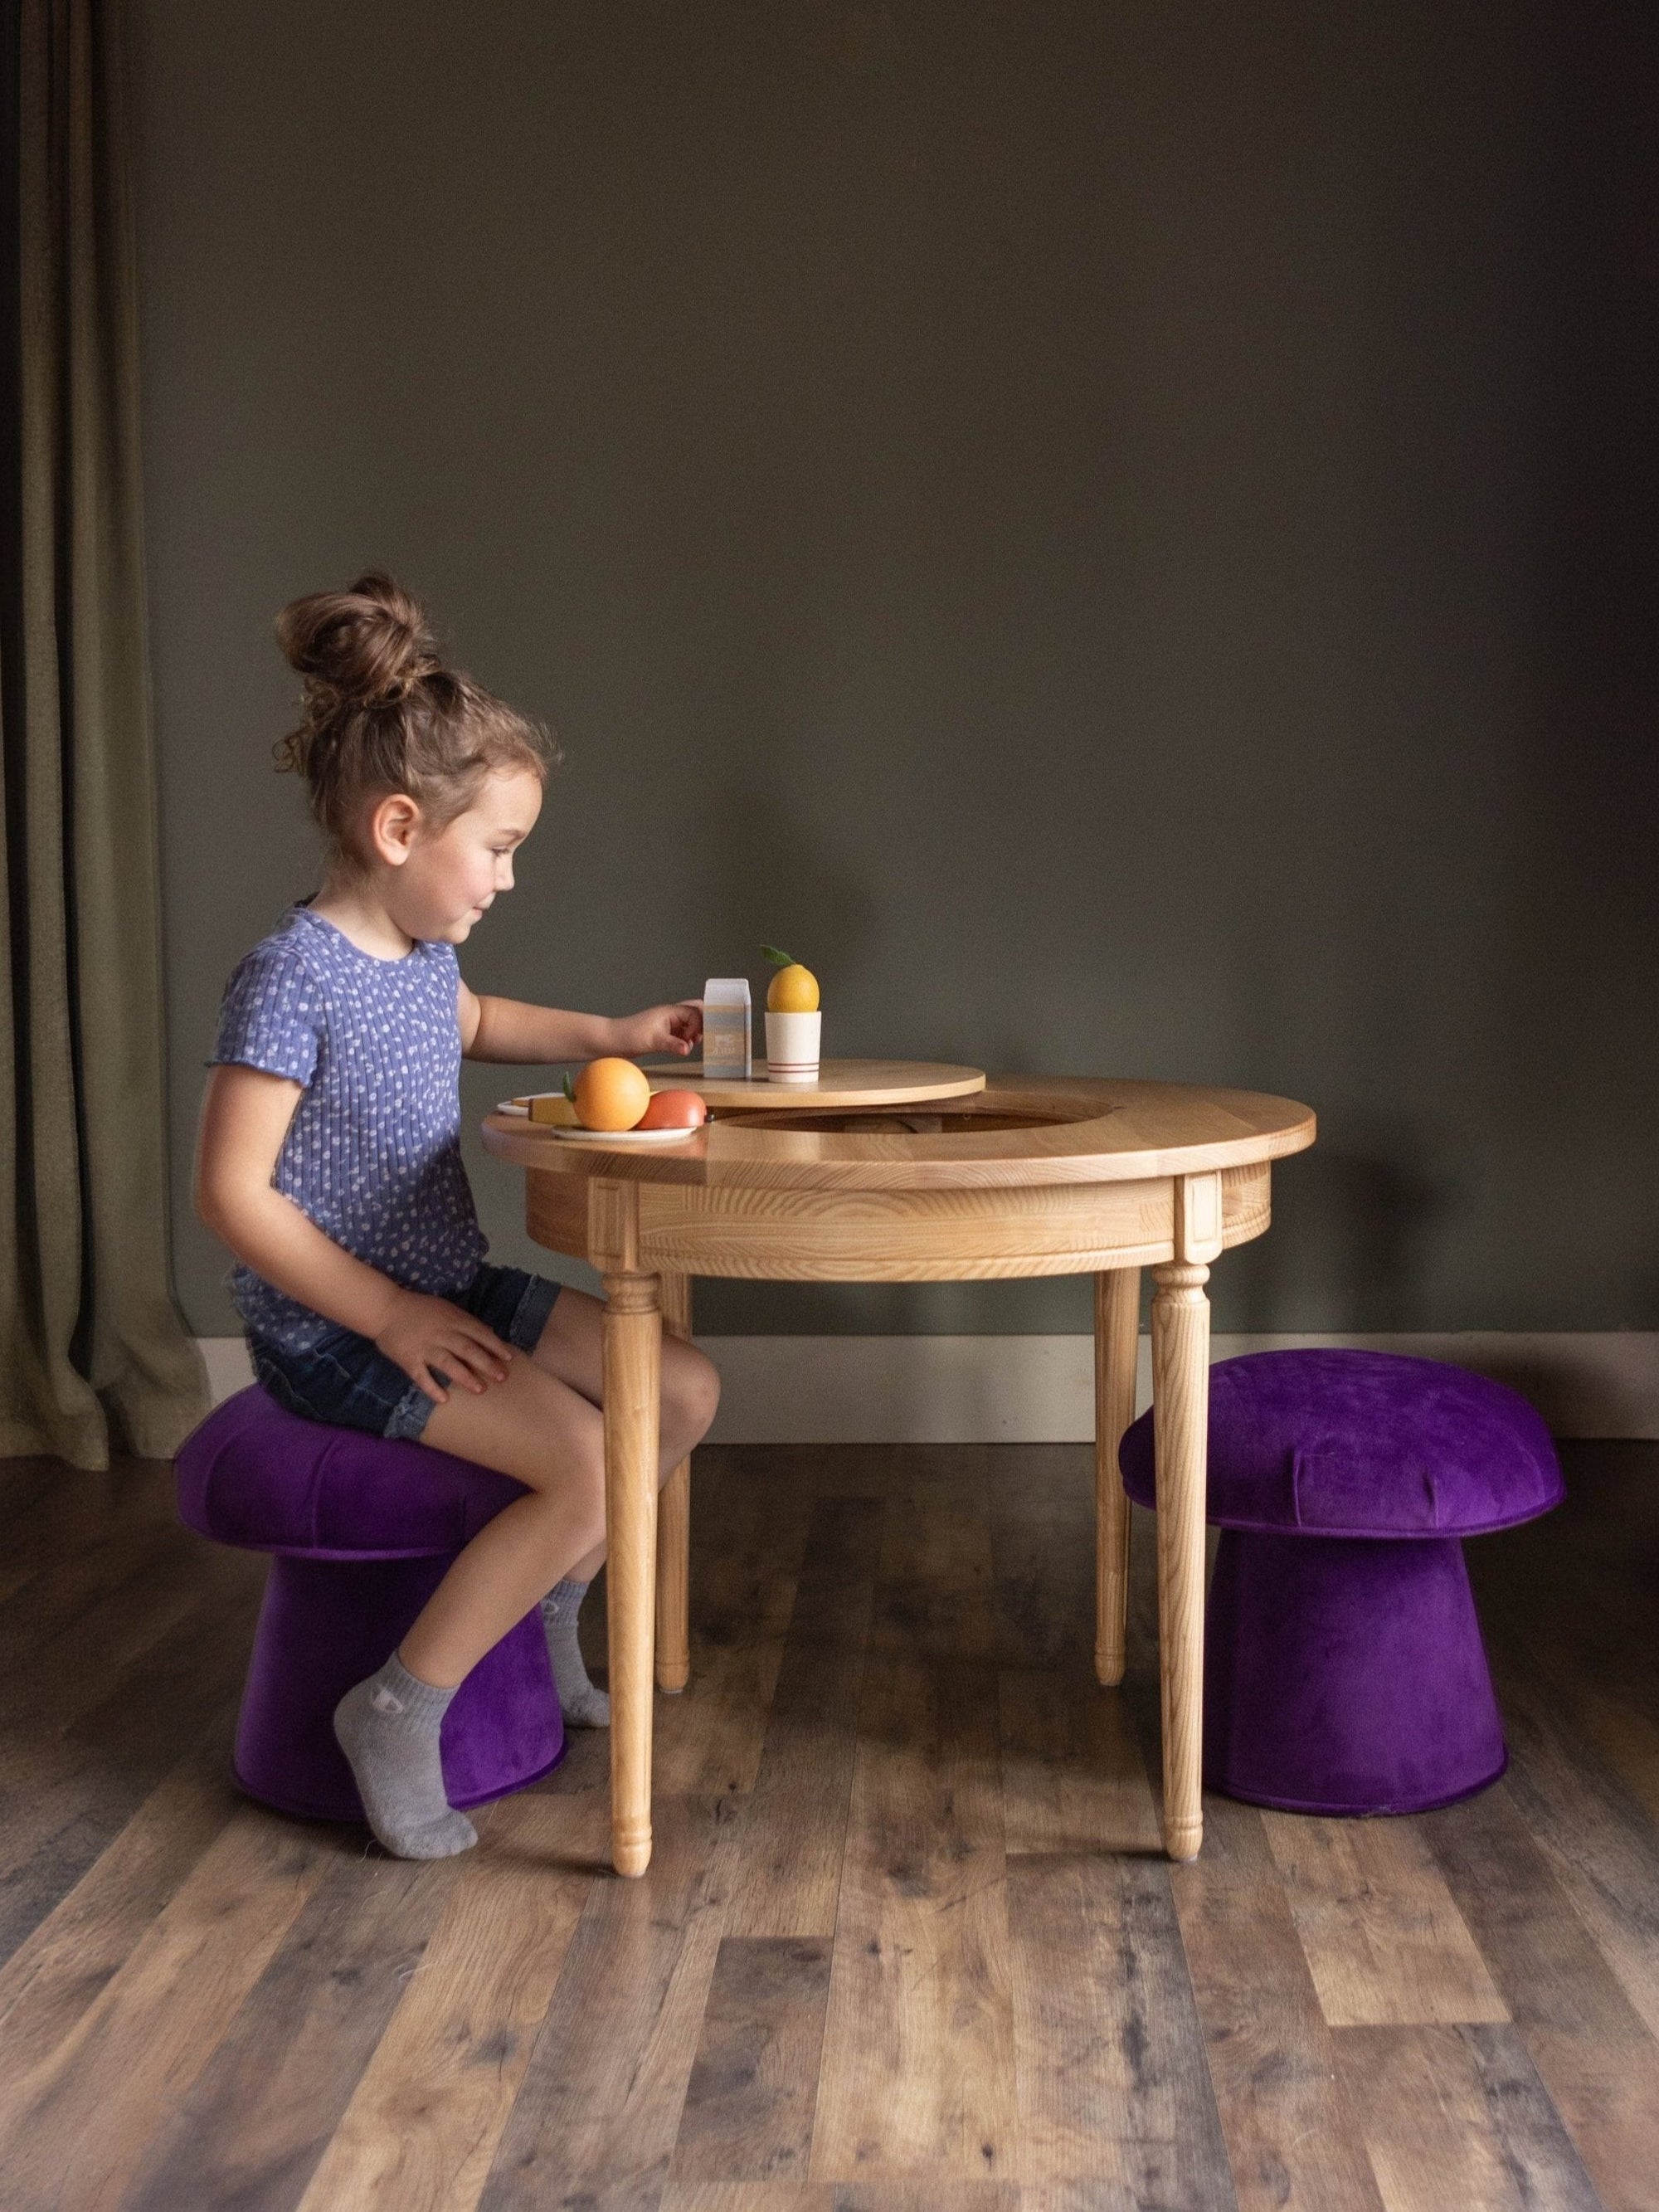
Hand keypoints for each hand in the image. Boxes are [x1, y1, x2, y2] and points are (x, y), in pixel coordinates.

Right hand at [373, 1289, 513, 1402]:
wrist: (386, 1309)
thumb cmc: (419, 1309)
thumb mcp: (446, 1308)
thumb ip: (466, 1321)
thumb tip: (489, 1331)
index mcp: (452, 1320)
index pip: (478, 1333)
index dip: (494, 1345)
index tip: (509, 1358)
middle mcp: (441, 1334)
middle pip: (467, 1349)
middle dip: (486, 1363)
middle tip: (502, 1377)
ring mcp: (425, 1348)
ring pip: (448, 1363)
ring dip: (465, 1376)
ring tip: (480, 1389)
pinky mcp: (409, 1359)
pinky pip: (421, 1376)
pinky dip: (432, 1388)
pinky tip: (444, 1399)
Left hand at [615, 1000, 703, 1058]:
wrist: (614, 1040)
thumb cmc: (630, 1035)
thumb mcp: (654, 1041)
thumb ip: (672, 1044)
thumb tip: (688, 1049)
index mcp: (670, 1011)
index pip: (694, 1012)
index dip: (697, 1025)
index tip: (690, 1038)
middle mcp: (671, 1015)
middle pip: (695, 1012)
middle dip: (702, 1024)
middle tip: (700, 1038)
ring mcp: (669, 1023)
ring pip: (690, 1023)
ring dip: (694, 1033)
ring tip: (689, 1044)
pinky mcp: (666, 1033)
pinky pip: (683, 1032)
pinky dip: (687, 1039)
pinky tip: (683, 1048)